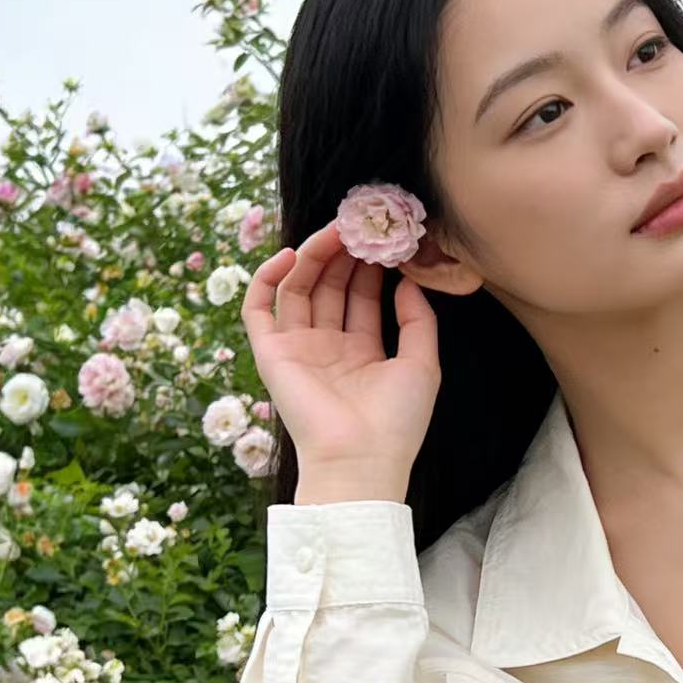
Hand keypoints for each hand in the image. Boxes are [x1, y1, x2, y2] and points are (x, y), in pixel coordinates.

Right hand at [240, 220, 440, 481]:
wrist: (362, 459)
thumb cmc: (397, 422)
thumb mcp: (423, 365)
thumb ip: (418, 320)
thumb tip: (408, 280)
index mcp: (363, 353)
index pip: (362, 296)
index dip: (370, 265)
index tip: (384, 236)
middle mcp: (328, 348)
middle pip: (330, 286)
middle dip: (343, 254)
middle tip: (359, 223)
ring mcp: (298, 349)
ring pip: (299, 288)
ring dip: (313, 256)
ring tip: (335, 231)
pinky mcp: (271, 354)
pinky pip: (259, 308)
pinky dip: (268, 278)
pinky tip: (290, 255)